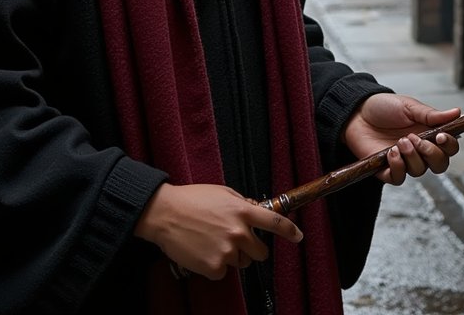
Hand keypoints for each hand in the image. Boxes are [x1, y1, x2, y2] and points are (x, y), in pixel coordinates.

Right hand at [134, 182, 302, 279]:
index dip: (290, 232)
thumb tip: (256, 209)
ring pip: (242, 262)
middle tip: (234, 240)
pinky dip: (214, 265)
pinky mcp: (214, 268)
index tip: (298, 237)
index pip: (274, 222)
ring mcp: (227, 252)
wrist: (165, 214)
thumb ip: (241, 203)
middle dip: (252, 248)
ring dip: (232, 256)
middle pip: (261, 252)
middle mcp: (238, 232)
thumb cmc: (191, 199)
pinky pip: (223, 272)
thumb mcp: (221, 192)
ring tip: (211, 241)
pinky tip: (202, 250)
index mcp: (242, 211)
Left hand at [342, 93, 460, 185]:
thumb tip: (457, 112)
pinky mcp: (387, 169)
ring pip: (420, 171)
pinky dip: (398, 167)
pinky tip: (391, 153)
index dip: (449, 145)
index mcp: (428, 134)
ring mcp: (404, 161)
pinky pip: (399, 178)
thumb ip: (431, 114)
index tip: (441, 136)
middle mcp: (419, 151)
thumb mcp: (408, 106)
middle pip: (440, 165)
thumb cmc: (383, 107)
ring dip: (412, 157)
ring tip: (399, 141)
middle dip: (432, 154)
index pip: (449, 148)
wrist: (356, 112)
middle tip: (417, 140)